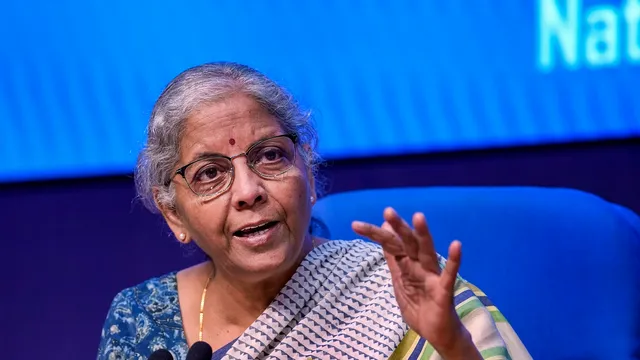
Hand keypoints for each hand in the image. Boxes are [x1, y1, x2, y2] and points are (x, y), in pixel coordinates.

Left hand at [352, 207, 480, 358]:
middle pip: (408, 243)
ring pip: (427, 252)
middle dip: (399, 228)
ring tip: (418, 217)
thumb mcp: (399, 280)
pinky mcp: (443, 290)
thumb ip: (393, 257)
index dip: (375, 234)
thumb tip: (385, 230)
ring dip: (423, 235)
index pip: (391, 244)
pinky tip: (456, 245)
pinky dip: (454, 260)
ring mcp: (432, 276)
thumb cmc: (418, 305)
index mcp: (407, 263)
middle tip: (387, 211)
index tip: (356, 224)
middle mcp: (420, 265)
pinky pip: (449, 274)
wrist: (437, 333)